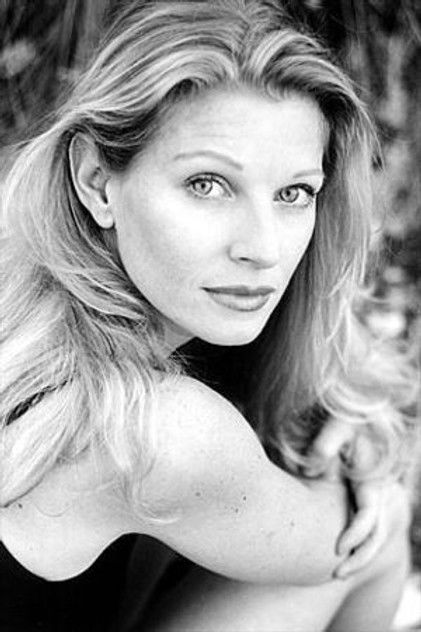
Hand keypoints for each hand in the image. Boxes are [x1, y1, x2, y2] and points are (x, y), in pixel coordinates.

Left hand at [304, 418, 394, 577]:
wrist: (357, 422)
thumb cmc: (346, 423)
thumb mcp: (339, 426)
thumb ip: (327, 440)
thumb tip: (313, 463)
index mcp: (373, 480)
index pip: (370, 516)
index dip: (356, 534)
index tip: (338, 549)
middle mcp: (378, 494)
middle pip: (377, 536)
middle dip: (359, 559)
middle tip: (336, 574)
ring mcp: (374, 501)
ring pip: (374, 539)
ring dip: (359, 558)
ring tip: (336, 574)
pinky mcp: (364, 503)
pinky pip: (366, 532)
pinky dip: (355, 547)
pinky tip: (335, 558)